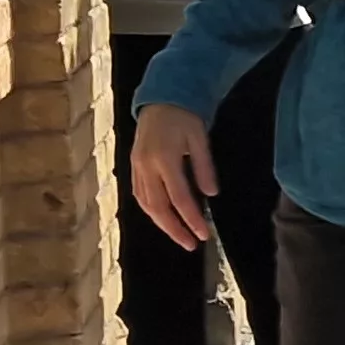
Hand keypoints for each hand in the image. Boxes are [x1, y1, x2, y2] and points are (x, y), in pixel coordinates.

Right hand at [129, 104, 217, 249]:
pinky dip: (151, 210)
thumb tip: (211, 194)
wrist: (159, 100)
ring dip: (162, 224)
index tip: (204, 234)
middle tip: (191, 244)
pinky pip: (140, 195)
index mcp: (164, 158)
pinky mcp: (132, 167)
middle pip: (158, 207)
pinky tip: (163, 219)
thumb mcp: (200, 138)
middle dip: (175, 229)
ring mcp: (136, 167)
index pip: (179, 198)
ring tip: (180, 237)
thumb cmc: (184, 118)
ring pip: (146, 204)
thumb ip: (204, 167)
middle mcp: (146, 166)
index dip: (192, 219)